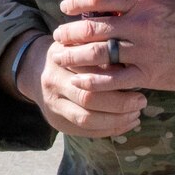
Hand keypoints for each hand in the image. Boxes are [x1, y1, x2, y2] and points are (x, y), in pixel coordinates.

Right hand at [15, 32, 147, 138]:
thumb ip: (99, 47)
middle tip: (141, 101)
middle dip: (120, 103)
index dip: (115, 77)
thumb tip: (131, 59)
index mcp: (60, 59)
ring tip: (136, 115)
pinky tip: (127, 123)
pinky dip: (110, 129)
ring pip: (87, 119)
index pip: (89, 71)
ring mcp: (53, 106)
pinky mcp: (57, 122)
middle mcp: (53, 83)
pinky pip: (86, 131)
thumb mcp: (79, 42)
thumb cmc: (68, 54)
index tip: (137, 77)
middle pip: (88, 98)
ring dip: (117, 120)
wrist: (33, 70)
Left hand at [53, 0, 174, 94]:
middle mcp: (141, 24)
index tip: (65, 7)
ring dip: (75, 56)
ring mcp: (145, 51)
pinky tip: (81, 81)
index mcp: (143, 1)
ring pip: (99, 54)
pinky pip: (115, 80)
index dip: (77, 1)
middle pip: (93, 28)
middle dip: (69, 33)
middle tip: (58, 36)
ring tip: (62, 57)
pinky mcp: (151, 73)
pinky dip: (94, 82)